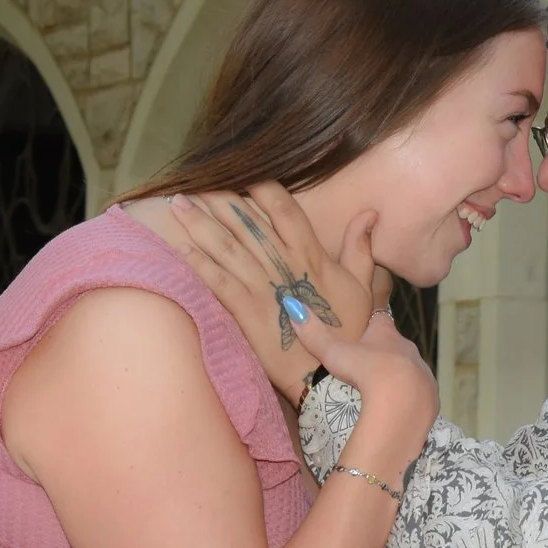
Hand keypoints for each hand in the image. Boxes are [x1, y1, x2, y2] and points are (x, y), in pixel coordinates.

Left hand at [167, 184, 380, 402]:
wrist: (333, 375)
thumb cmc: (350, 331)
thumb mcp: (364, 287)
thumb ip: (361, 247)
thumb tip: (369, 213)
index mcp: (311, 254)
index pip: (283, 208)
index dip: (260, 187)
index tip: (241, 172)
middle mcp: (284, 264)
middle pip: (248, 221)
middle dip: (220, 198)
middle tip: (196, 181)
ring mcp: (264, 287)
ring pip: (228, 246)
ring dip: (200, 224)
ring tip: (178, 205)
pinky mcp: (247, 312)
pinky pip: (219, 282)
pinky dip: (199, 264)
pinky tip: (180, 248)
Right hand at [305, 305, 438, 477]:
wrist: (402, 403)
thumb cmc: (367, 370)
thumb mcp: (334, 353)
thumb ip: (313, 333)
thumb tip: (291, 303)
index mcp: (387, 334)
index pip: (381, 318)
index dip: (373, 319)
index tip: (366, 322)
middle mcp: (408, 349)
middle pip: (396, 346)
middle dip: (384, 352)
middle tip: (367, 362)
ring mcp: (422, 373)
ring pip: (409, 370)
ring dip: (398, 376)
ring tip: (381, 389)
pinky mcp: (430, 397)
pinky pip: (419, 395)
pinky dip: (409, 398)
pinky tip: (397, 408)